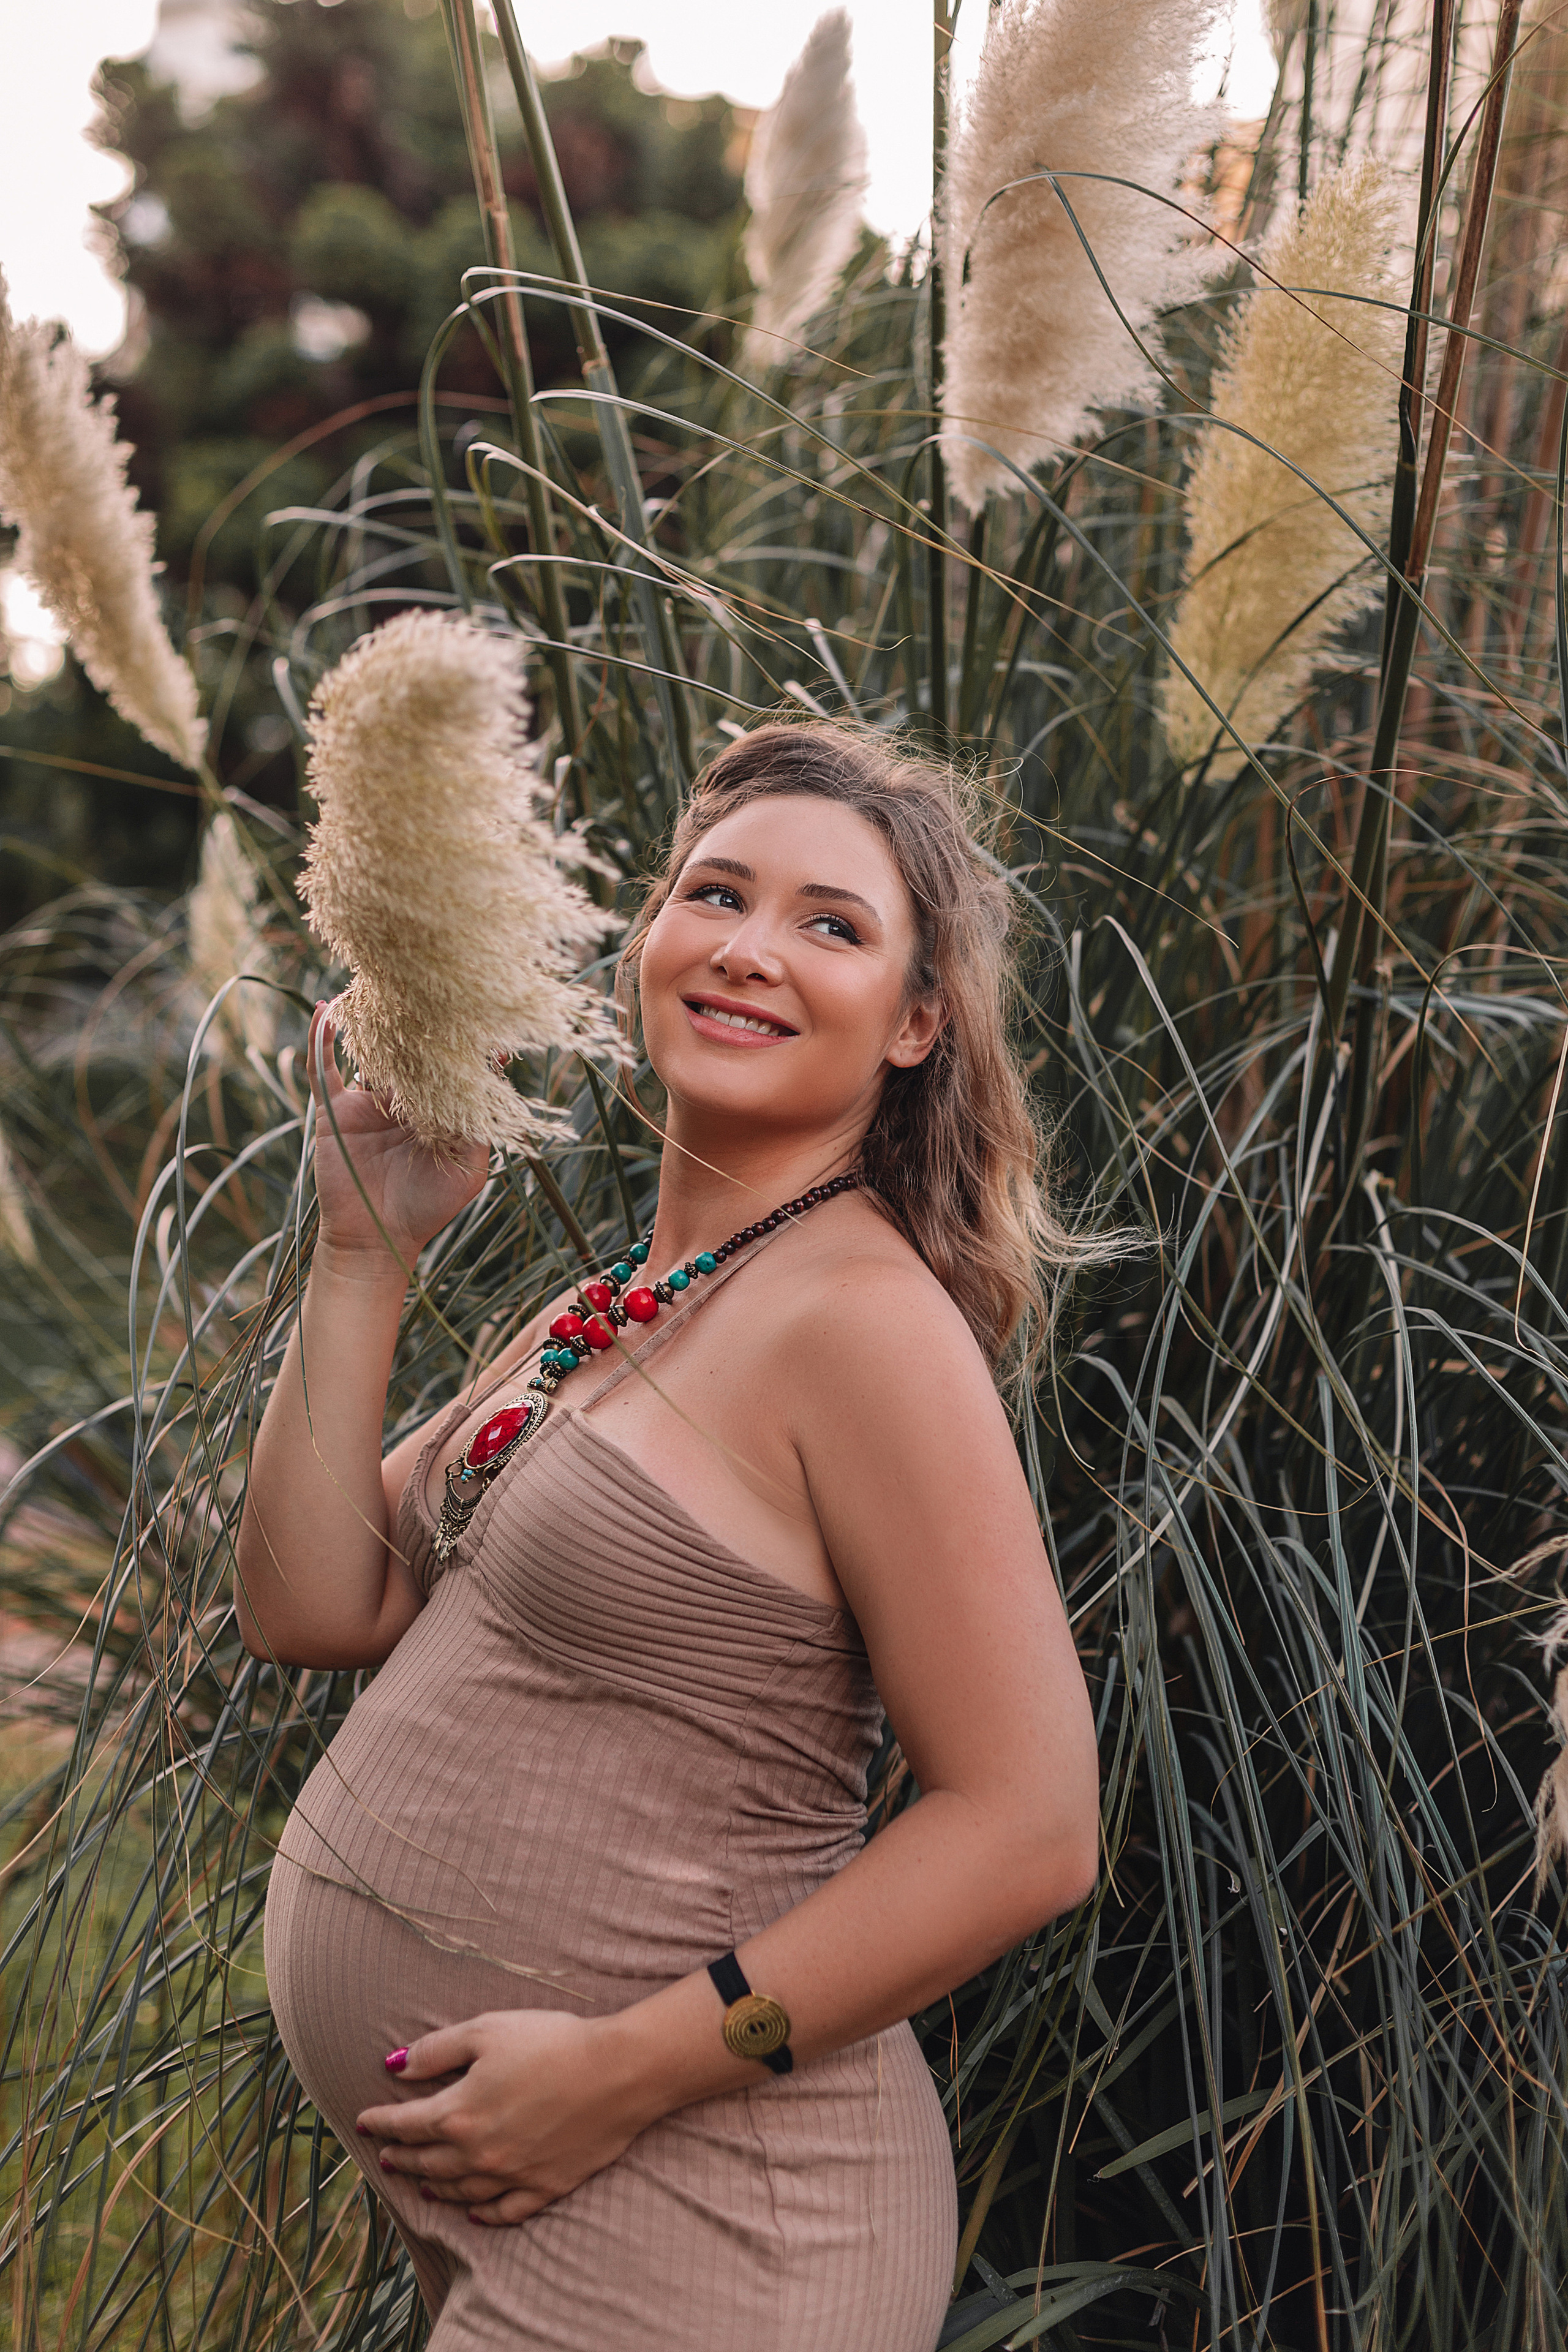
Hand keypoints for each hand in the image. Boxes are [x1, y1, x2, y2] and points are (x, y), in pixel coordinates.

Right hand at [307, 1001, 487, 1265]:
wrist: (376, 1238)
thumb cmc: (427, 1207)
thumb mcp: (468, 1167)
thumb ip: (478, 1126)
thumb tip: (493, 1080)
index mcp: (436, 1110)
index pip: (448, 1067)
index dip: (461, 1046)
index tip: (478, 1021)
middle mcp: (402, 1101)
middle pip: (410, 1052)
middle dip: (418, 1024)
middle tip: (430, 988)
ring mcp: (367, 1103)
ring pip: (370, 1054)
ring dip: (373, 1023)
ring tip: (379, 986)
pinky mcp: (336, 1110)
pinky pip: (324, 1070)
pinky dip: (320, 1041)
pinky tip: (324, 1010)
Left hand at [355, 2009, 647, 2224]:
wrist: (618, 2072)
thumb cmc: (552, 2042)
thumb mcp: (488, 2030)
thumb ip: (437, 2050)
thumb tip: (397, 2067)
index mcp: (459, 2113)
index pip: (405, 2124)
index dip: (380, 2122)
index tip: (362, 2121)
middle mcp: (478, 2154)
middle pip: (427, 2161)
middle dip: (401, 2157)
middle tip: (385, 2156)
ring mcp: (511, 2176)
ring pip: (460, 2190)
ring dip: (434, 2186)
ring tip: (421, 2182)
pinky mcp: (545, 2187)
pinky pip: (504, 2211)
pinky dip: (484, 2213)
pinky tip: (474, 2211)